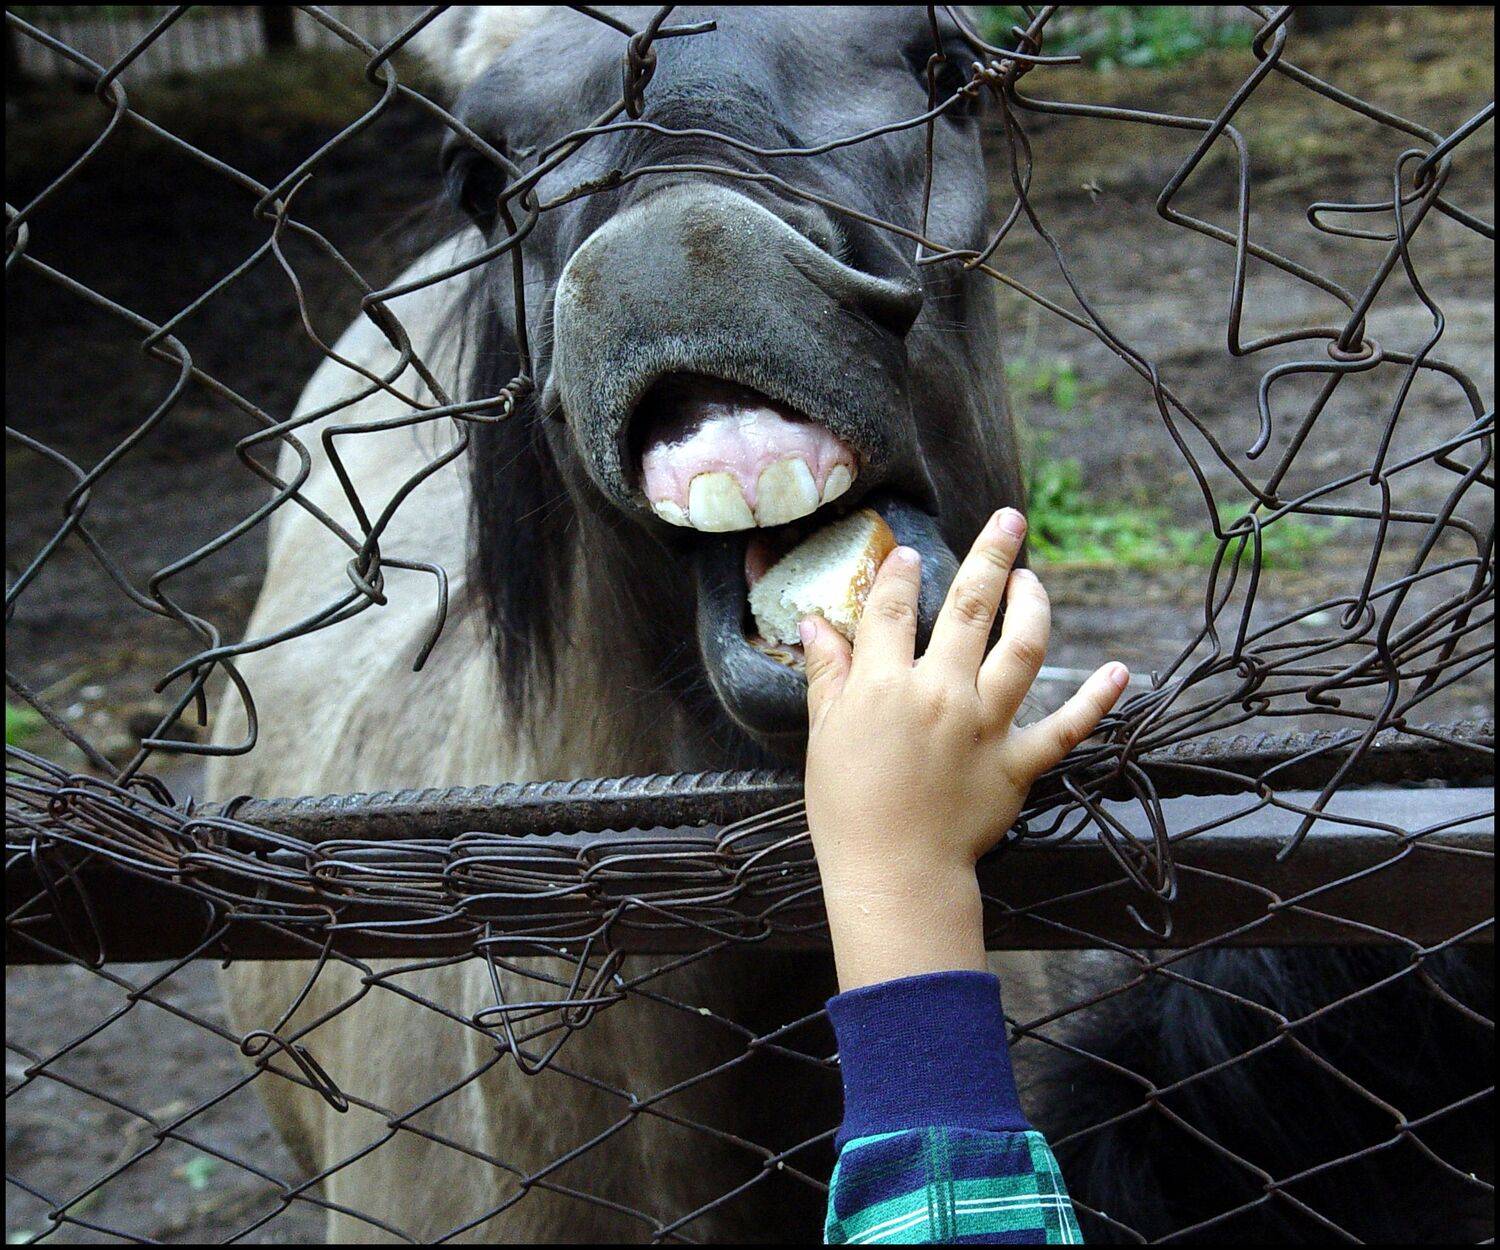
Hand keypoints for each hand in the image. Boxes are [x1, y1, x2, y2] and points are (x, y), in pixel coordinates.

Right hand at [799, 507, 1128, 989]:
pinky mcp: (1019, 762)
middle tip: (1009, 520)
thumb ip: (827, 675)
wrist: (894, 874)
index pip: (892, 608)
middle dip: (991, 555)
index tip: (908, 556)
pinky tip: (1120, 671)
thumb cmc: (848, 808)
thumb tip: (816, 625)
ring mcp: (986, 725)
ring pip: (1022, 648)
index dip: (900, 574)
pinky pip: (1067, 727)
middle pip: (970, 606)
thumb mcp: (824, 735)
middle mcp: (942, 692)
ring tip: (1033, 579)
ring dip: (1034, 605)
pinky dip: (1098, 699)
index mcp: (886, 684)